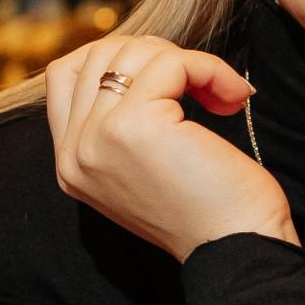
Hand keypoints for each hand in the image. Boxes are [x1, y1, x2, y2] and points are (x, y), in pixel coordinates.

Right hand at [46, 36, 297, 262]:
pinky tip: (232, 98)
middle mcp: (73, 153)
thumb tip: (139, 55)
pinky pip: (172, 63)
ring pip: (134, 53)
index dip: (117, 57)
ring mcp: (97, 139)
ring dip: (187, 61)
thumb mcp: (145, 165)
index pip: (66, 74)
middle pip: (100, 54)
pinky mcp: (133, 127)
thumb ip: (122, 120)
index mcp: (70, 164)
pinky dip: (209, 68)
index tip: (166, 76)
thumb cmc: (209, 208)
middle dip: (157, 55)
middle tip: (200, 84)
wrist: (239, 250)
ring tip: (221, 95)